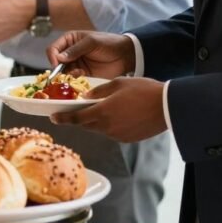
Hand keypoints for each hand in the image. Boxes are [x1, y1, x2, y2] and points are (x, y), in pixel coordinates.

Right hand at [46, 31, 135, 78]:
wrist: (125, 55)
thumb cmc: (108, 43)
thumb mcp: (91, 43)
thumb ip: (75, 50)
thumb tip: (58, 58)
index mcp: (70, 39)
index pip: (54, 48)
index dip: (52, 56)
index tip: (56, 64)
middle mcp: (70, 51)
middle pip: (55, 60)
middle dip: (58, 67)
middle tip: (63, 72)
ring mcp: (76, 62)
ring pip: (63, 70)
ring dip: (66, 73)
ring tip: (76, 72)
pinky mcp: (82, 72)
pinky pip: (72, 76)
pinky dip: (73, 77)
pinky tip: (81, 74)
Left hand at [50, 77, 167, 141]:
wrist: (168, 106)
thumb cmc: (144, 91)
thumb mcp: (118, 83)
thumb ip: (99, 91)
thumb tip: (86, 97)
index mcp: (102, 112)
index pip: (76, 118)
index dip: (63, 118)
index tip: (53, 118)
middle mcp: (107, 127)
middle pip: (86, 125)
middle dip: (78, 119)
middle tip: (74, 112)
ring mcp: (118, 135)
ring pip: (99, 129)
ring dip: (95, 122)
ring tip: (101, 110)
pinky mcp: (128, 139)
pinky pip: (112, 133)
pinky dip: (109, 126)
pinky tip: (117, 116)